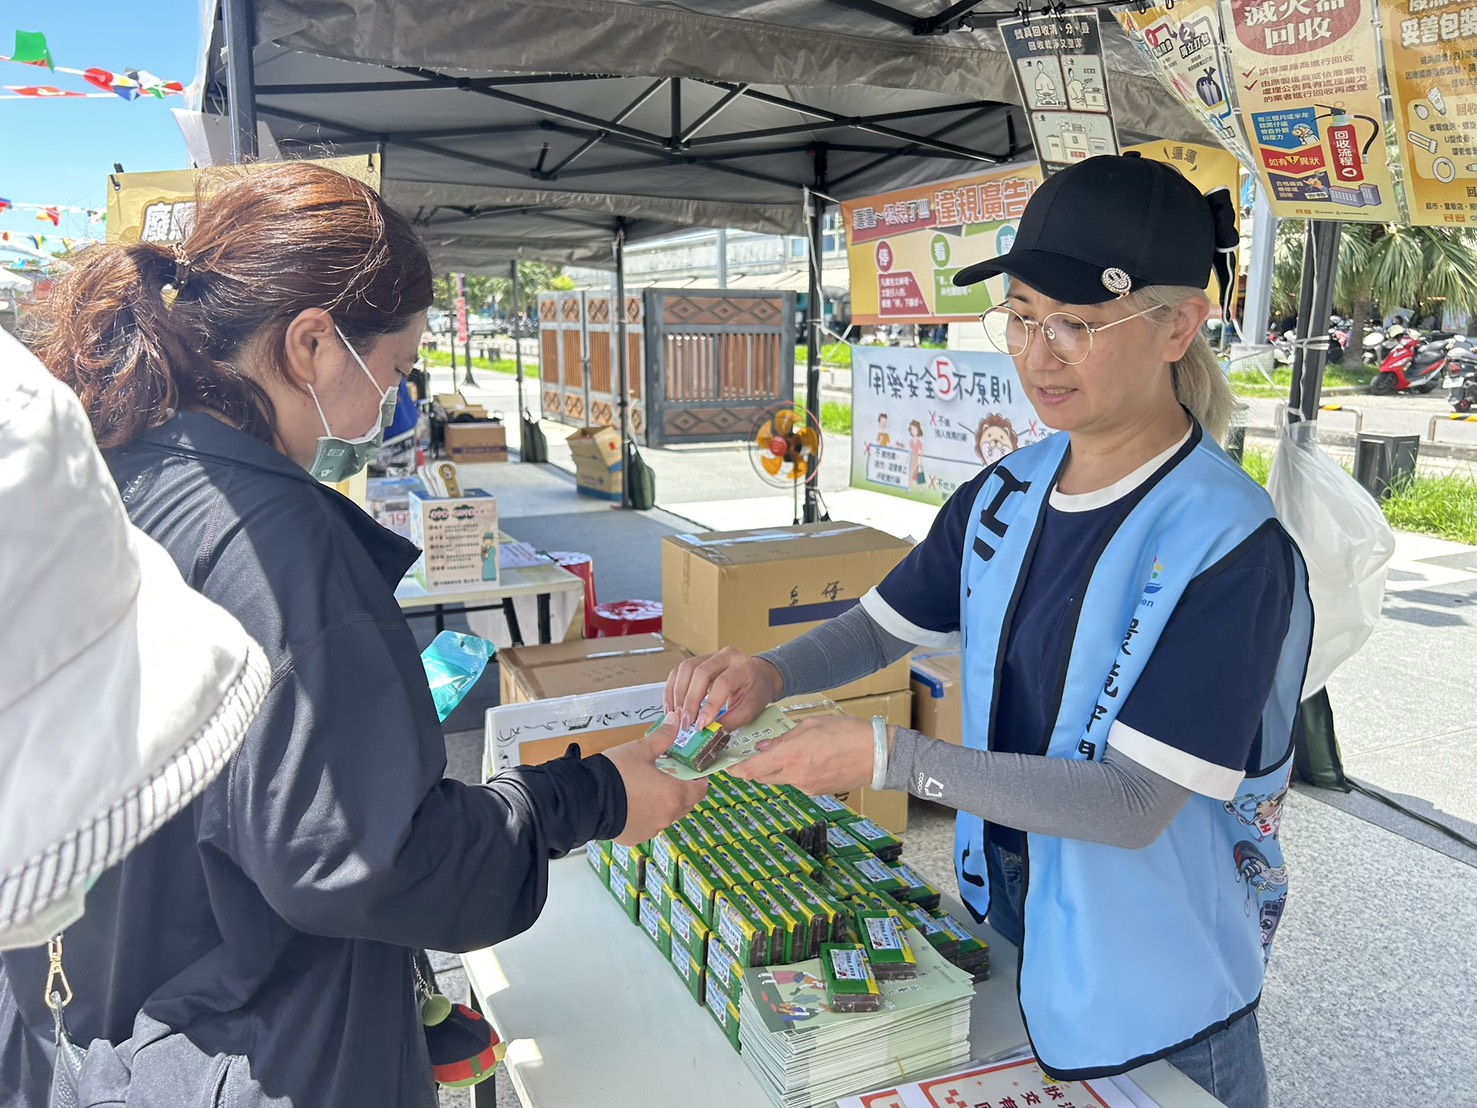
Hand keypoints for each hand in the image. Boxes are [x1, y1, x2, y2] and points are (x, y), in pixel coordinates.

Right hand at [601, 721, 708, 844]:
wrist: (586, 799)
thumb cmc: (615, 774)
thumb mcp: (640, 750)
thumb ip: (662, 737)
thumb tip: (675, 721)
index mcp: (674, 794)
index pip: (700, 790)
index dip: (699, 780)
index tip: (694, 773)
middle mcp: (666, 816)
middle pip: (685, 804)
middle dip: (682, 791)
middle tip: (670, 776)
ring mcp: (651, 829)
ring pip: (666, 816)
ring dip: (663, 804)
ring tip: (648, 789)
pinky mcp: (635, 837)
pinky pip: (647, 826)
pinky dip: (645, 816)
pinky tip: (632, 803)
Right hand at [664, 647, 782, 732]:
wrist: (757, 677)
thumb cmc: (754, 692)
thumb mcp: (749, 711)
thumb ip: (729, 721)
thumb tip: (708, 733)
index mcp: (743, 667)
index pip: (722, 683)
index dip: (710, 705)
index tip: (701, 724)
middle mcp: (725, 656)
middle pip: (700, 673)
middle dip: (690, 701)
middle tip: (686, 723)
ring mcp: (709, 656)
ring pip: (686, 669)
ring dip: (678, 695)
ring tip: (678, 717)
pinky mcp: (697, 661)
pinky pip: (678, 672)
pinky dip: (672, 691)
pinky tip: (673, 708)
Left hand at [728, 715, 878, 796]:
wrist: (878, 755)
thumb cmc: (848, 733)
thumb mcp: (811, 725)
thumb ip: (784, 738)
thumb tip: (763, 747)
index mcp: (792, 755)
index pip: (753, 769)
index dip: (736, 770)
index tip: (727, 767)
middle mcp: (796, 775)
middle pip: (763, 777)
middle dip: (755, 768)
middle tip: (753, 755)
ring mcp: (807, 786)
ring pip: (780, 780)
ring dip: (776, 769)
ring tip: (789, 752)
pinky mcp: (817, 792)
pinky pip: (797, 782)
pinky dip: (794, 772)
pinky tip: (808, 759)